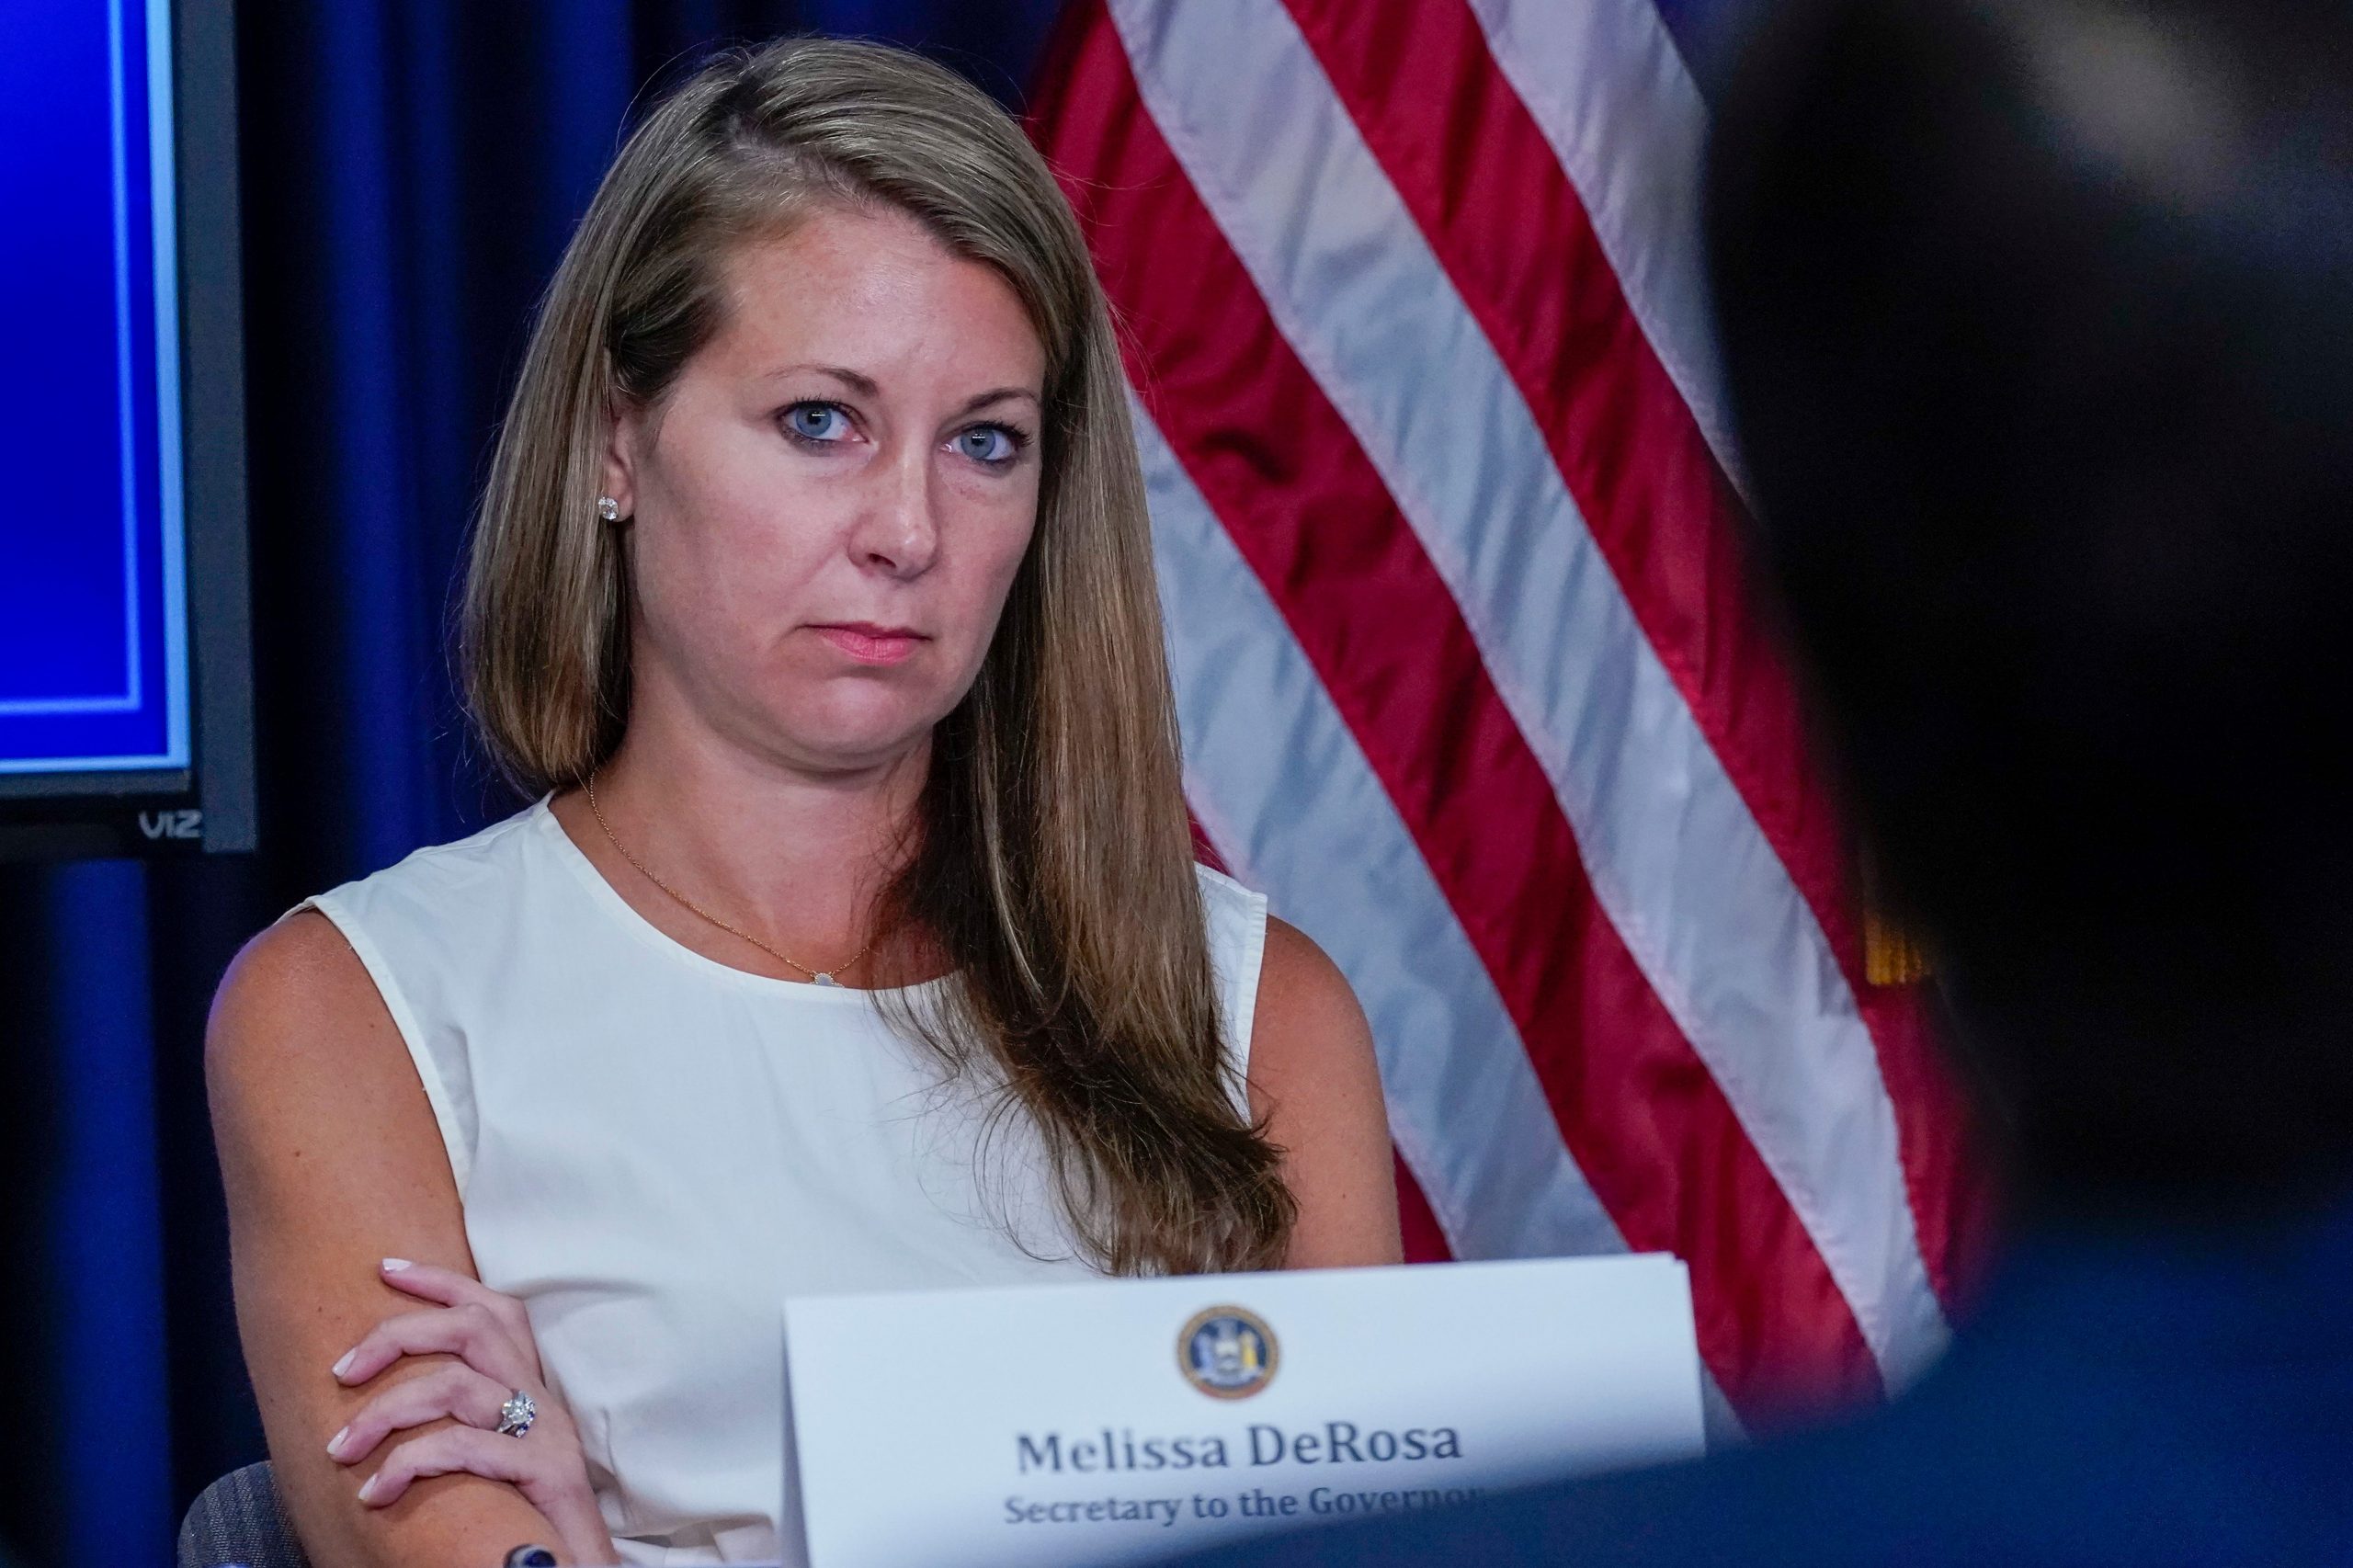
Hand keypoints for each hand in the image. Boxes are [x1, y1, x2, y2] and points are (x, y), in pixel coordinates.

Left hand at [327, 1259, 615, 1563]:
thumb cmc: (524, 1519)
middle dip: (397, 1335)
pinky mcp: (546, 1475)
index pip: (493, 1309)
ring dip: (385, 1413)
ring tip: (339, 1451)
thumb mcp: (490, 1458)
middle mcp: (543, 1401)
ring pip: (458, 1386)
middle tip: (340, 1372)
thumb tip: (382, 1397)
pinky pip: (469, 1448)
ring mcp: (548, 1436)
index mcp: (529, 1388)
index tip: (386, 1268)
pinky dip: (410, 1463)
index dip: (441, 1281)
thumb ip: (456, 1425)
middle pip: (474, 1329)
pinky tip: (376, 1492)